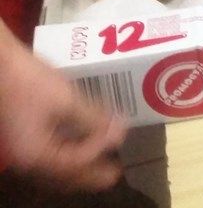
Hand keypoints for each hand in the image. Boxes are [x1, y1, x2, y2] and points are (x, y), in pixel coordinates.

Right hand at [0, 25, 125, 190]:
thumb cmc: (29, 81)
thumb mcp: (65, 98)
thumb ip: (93, 119)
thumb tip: (119, 132)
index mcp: (37, 156)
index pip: (76, 162)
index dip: (101, 149)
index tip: (122, 135)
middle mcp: (27, 162)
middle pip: (65, 177)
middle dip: (91, 175)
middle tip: (116, 172)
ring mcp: (23, 153)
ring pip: (56, 171)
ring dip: (80, 168)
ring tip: (101, 162)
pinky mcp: (24, 140)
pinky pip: (49, 159)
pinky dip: (68, 157)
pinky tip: (79, 146)